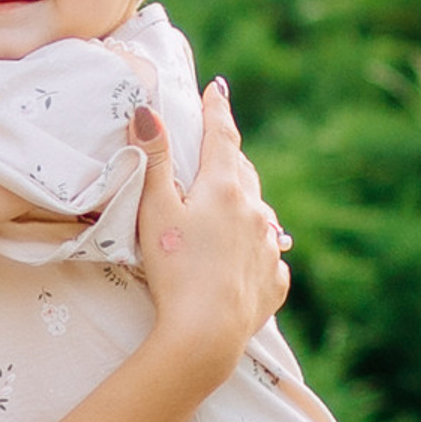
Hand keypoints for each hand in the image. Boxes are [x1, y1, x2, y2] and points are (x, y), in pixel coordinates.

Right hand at [135, 80, 287, 376]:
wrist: (207, 333)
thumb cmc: (175, 268)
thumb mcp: (156, 210)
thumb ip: (153, 160)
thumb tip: (147, 110)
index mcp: (225, 189)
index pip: (222, 136)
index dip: (216, 110)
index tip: (216, 89)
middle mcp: (256, 212)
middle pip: (243, 173)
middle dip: (229, 157)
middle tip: (218, 147)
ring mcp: (268, 247)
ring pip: (260, 212)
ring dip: (245, 202)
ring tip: (233, 204)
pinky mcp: (273, 282)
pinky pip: (269, 256)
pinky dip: (258, 249)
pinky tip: (249, 257)